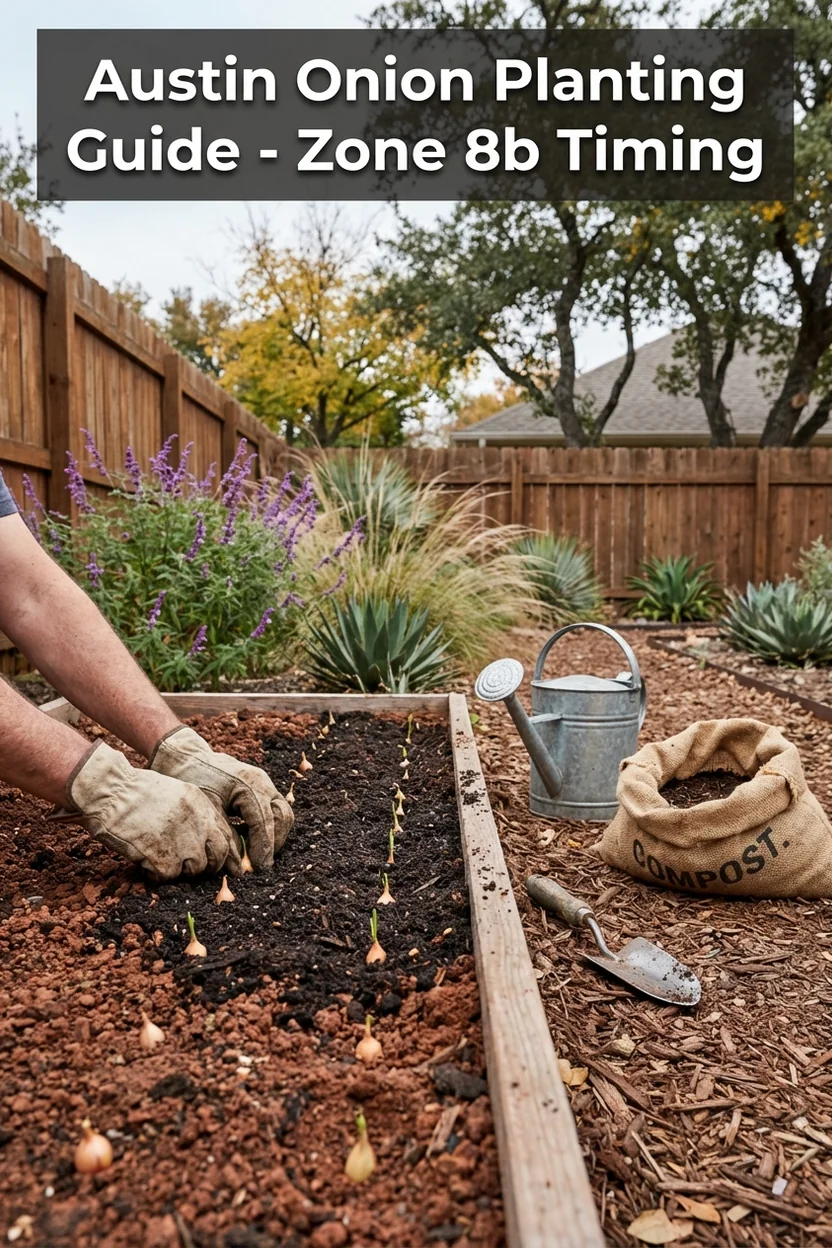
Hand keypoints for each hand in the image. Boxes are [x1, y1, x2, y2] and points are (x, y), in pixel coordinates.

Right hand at [65, 742, 241, 880]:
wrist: (111, 791)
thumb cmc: (138, 791)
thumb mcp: (178, 793)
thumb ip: (197, 813)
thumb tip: (207, 837)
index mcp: (203, 806)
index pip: (227, 835)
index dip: (229, 853)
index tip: (229, 863)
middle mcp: (198, 824)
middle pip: (217, 856)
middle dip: (211, 866)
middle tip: (198, 869)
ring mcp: (182, 842)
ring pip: (195, 868)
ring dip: (181, 868)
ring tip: (164, 857)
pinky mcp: (163, 858)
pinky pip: (169, 876)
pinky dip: (158, 872)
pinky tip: (147, 860)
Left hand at [149, 726, 293, 869]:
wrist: (186, 757)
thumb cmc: (192, 780)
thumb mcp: (206, 811)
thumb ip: (225, 838)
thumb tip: (239, 868)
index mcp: (249, 784)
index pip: (264, 822)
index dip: (263, 848)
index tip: (258, 869)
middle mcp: (262, 782)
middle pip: (282, 816)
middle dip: (274, 843)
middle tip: (259, 864)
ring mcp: (264, 783)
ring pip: (282, 813)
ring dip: (273, 835)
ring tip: (254, 854)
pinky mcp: (261, 787)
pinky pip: (273, 809)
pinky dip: (267, 826)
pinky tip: (247, 838)